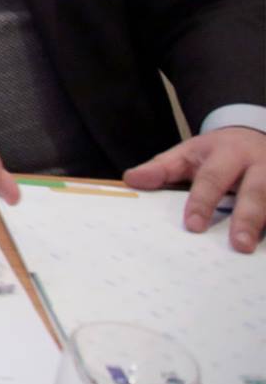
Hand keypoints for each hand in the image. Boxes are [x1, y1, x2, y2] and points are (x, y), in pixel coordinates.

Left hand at [123, 126, 265, 253]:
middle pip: (256, 191)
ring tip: (256, 250)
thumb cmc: (217, 152)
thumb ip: (162, 168)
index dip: (202, 202)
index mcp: (228, 152)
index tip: (193, 226)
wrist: (255, 133)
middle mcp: (260, 164)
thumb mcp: (188, 153)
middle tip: (239, 245)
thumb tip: (131, 180)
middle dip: (248, 218)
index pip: (212, 179)